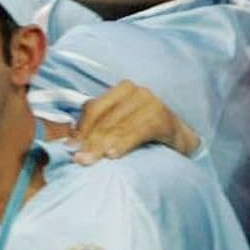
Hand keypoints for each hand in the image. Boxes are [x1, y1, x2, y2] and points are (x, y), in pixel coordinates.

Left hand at [71, 82, 199, 163]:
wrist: (179, 138)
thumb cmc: (144, 131)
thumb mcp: (120, 125)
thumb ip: (98, 127)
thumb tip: (70, 142)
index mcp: (121, 89)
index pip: (93, 108)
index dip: (81, 129)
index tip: (70, 147)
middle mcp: (136, 91)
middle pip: (105, 119)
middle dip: (89, 141)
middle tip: (78, 159)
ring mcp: (151, 102)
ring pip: (118, 126)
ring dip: (101, 145)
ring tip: (88, 160)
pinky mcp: (162, 117)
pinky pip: (137, 132)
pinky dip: (123, 144)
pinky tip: (112, 155)